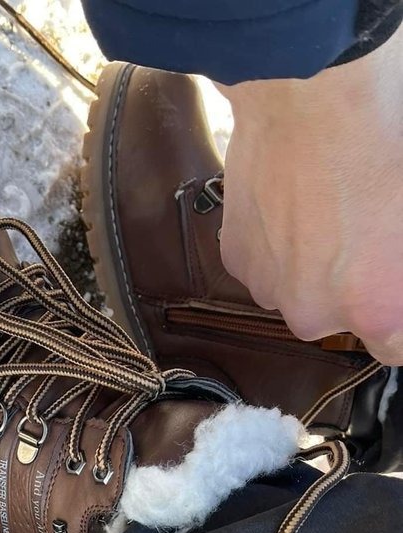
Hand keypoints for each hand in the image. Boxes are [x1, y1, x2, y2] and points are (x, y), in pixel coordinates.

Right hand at [216, 22, 402, 364]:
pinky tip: (292, 201)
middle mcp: (315, 313)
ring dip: (309, 265)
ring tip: (324, 209)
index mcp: (376, 309)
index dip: (398, 318)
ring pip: (297, 291)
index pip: (396, 349)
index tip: (393, 292)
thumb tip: (391, 264)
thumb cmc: (384, 138)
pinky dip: (276, 244)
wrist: (310, 94)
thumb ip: (400, 264)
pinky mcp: (235, 257)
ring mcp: (269, 287)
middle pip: (340, 318)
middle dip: (351, 286)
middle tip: (365, 233)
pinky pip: (263, 265)